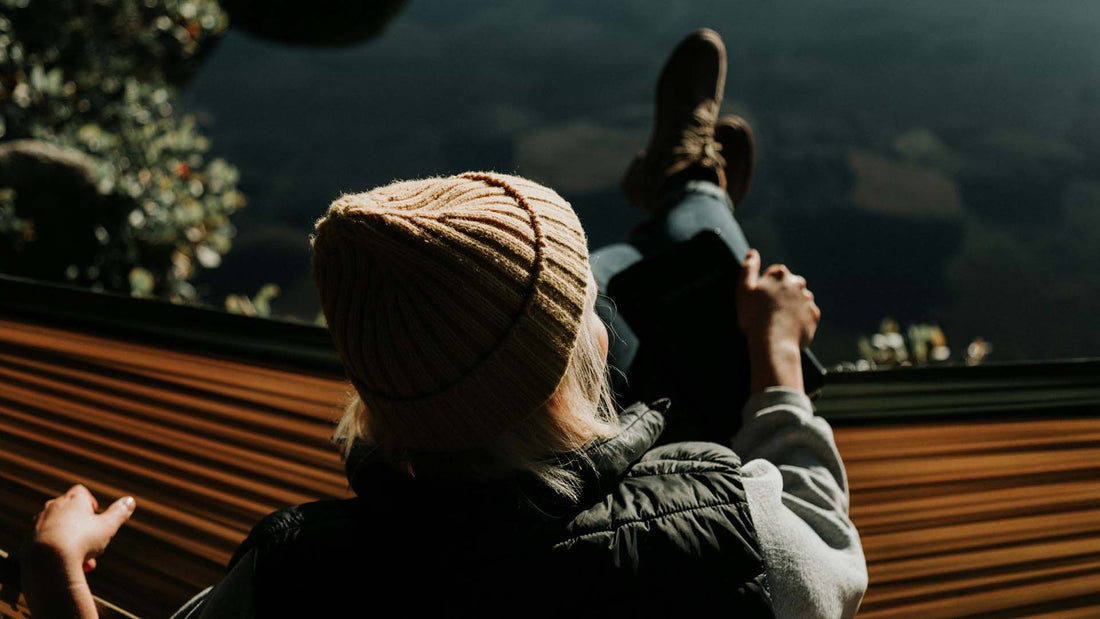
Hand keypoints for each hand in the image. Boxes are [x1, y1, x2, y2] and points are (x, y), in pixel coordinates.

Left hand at [21, 485, 135, 618]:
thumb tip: (130, 500)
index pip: (80, 491)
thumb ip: (119, 513)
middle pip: (68, 512)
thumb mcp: (108, 527)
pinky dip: (55, 551)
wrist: (48, 562)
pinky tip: (66, 565)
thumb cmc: (81, 541)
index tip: (96, 514)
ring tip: (83, 561)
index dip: (90, 502)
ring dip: (69, 541)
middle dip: (81, 527)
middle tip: (93, 543)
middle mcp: (53, 507)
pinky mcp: (27, 540)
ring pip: (57, 529)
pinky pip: (44, 543)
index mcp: (73, 500)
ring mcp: (37, 523)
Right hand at [737, 249, 820, 392]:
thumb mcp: (744, 290)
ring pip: (800, 299)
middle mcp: (797, 283)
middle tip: (770, 311)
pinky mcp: (814, 315)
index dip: (767, 285)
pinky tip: (789, 328)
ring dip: (793, 306)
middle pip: (790, 284)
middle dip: (783, 293)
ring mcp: (807, 299)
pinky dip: (801, 319)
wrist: (774, 342)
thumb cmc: (755, 316)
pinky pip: (808, 314)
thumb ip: (748, 268)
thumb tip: (752, 253)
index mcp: (779, 275)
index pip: (776, 273)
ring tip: (780, 321)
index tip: (761, 299)